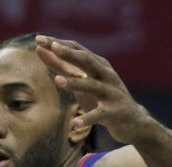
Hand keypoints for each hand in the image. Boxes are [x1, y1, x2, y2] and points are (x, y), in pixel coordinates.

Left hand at [35, 34, 152, 143]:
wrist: (132, 121)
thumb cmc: (102, 98)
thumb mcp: (81, 80)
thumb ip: (61, 67)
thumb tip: (40, 50)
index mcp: (98, 65)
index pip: (77, 50)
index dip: (59, 44)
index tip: (38, 38)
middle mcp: (106, 75)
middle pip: (87, 61)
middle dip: (69, 53)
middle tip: (52, 46)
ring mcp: (111, 93)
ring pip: (92, 85)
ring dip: (75, 83)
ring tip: (57, 80)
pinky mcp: (114, 112)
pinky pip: (99, 114)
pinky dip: (87, 118)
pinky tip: (74, 123)